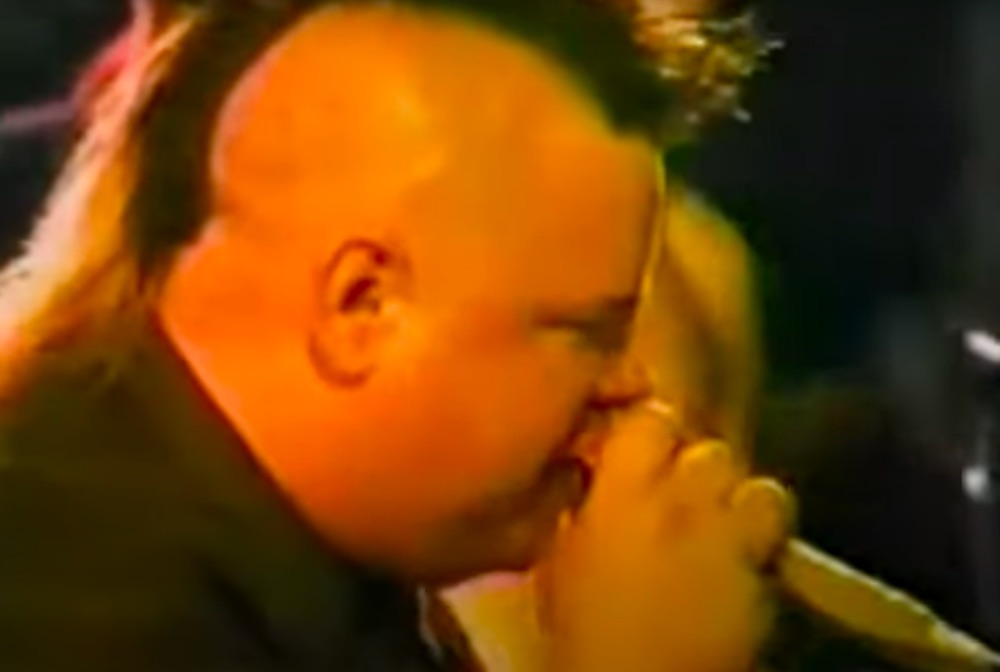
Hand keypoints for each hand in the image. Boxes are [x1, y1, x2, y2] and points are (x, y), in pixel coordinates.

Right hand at [540, 401, 792, 671]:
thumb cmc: (581, 633)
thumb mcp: (560, 564)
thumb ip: (584, 515)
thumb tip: (594, 493)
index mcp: (625, 492)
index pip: (652, 421)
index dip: (650, 434)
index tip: (640, 451)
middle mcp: (685, 504)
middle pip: (711, 454)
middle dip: (699, 471)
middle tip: (679, 499)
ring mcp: (731, 542)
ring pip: (761, 491)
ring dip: (744, 505)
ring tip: (724, 530)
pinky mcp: (763, 582)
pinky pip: (772, 548)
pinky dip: (760, 554)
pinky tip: (737, 574)